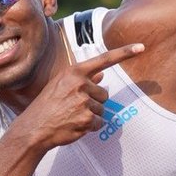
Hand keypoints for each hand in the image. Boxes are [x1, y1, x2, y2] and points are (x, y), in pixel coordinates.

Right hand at [30, 42, 144, 145]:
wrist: (33, 128)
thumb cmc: (46, 105)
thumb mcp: (60, 85)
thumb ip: (82, 79)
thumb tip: (102, 75)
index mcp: (74, 72)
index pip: (104, 59)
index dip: (124, 53)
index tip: (141, 47)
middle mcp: (80, 84)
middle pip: (104, 94)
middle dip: (94, 102)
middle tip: (74, 107)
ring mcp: (84, 102)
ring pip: (102, 110)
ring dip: (91, 115)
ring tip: (71, 116)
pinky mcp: (86, 119)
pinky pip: (99, 123)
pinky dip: (90, 127)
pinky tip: (74, 125)